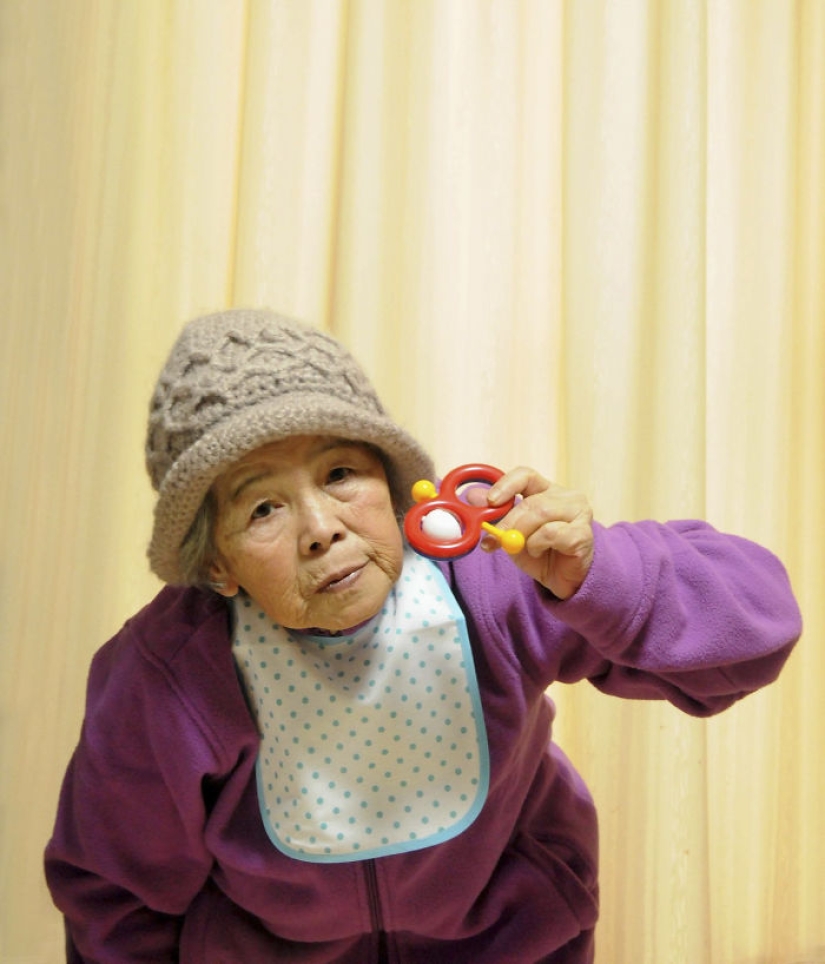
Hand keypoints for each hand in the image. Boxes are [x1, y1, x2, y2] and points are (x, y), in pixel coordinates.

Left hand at [482, 467, 593, 599]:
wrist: (560, 580)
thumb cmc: (539, 553)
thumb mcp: (510, 532)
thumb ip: (495, 514)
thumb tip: (471, 496)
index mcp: (547, 490)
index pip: (526, 475)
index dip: (506, 485)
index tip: (491, 501)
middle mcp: (566, 497)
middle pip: (531, 500)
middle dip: (508, 521)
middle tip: (494, 538)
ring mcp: (579, 513)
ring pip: (541, 514)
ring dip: (523, 535)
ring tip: (523, 547)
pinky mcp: (583, 534)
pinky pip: (552, 533)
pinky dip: (537, 544)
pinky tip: (538, 551)